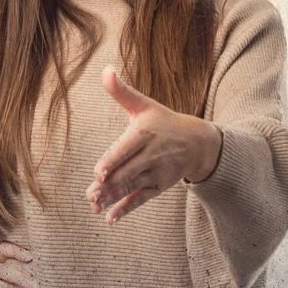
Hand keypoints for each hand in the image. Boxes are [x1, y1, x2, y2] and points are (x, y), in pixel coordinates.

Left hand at [85, 65, 222, 224]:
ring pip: (132, 187)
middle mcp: (152, 154)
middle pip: (128, 172)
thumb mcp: (144, 104)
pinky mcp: (159, 186)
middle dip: (108, 185)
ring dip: (113, 198)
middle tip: (90, 194)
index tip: (98, 173)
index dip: (113, 161)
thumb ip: (121, 91)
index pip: (127, 148)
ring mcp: (157, 172)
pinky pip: (142, 199)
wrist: (196, 142)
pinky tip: (110, 218)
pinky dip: (126, 209)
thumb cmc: (162, 120)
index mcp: (145, 133)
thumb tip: (105, 69)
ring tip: (94, 206)